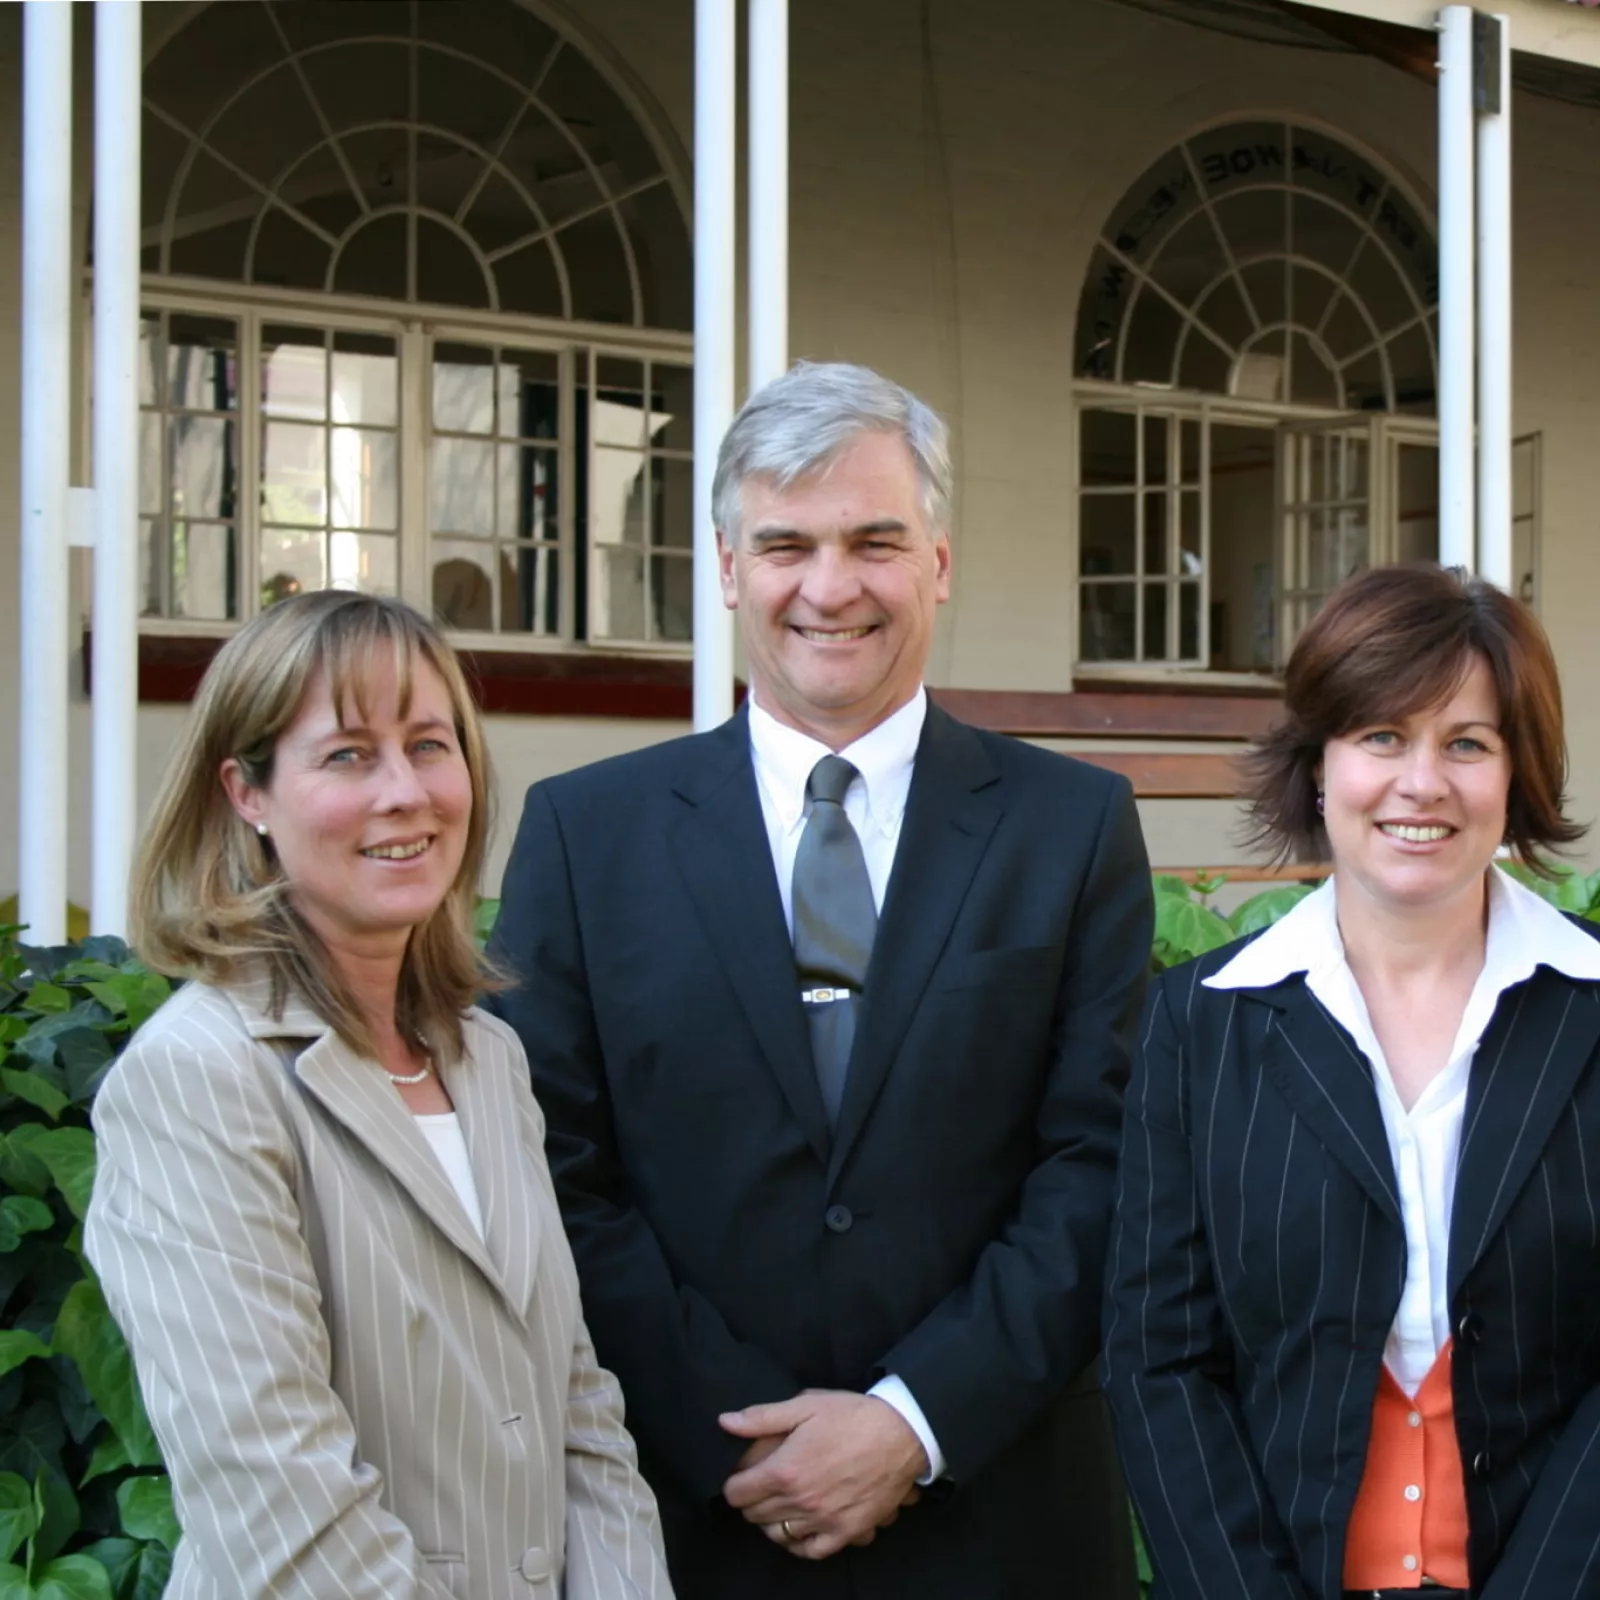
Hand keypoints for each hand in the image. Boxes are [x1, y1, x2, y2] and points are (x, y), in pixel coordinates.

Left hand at [719, 1390, 927, 1558]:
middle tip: (760, 1485)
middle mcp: (800, 1502)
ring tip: (778, 1505)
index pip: (737, 1493)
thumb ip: (761, 1417)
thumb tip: (725, 1423)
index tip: (741, 1476)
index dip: (734, 1483)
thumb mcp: (805, 1405)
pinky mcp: (846, 1533)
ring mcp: (823, 1521)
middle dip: (751, 1500)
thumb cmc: (851, 1416)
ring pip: (778, 1535)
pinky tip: (800, 1528)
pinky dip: (799, 1544)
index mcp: (785, 1470)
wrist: (901, 1434)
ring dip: (771, 1521)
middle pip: (755, 1515)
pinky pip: (810, 1551)